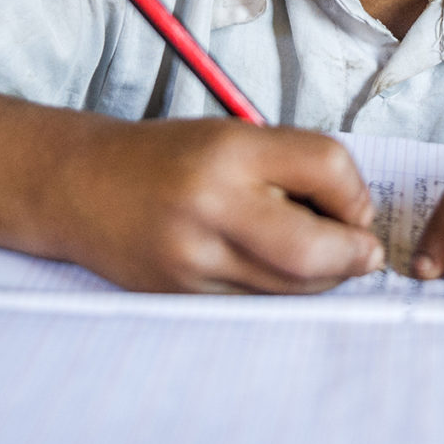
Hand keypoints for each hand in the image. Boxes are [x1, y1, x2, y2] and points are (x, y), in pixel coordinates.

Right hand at [43, 118, 380, 292]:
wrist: (79, 187)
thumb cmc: (168, 159)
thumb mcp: (232, 138)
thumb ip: (297, 167)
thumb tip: (361, 221)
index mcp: (228, 151)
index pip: (327, 167)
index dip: (357, 192)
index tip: (354, 204)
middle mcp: (208, 206)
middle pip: (315, 249)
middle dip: (354, 255)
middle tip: (364, 251)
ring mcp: (192, 260)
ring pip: (291, 288)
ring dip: (324, 278)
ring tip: (318, 255)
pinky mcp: (182, 297)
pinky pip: (258, 305)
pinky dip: (283, 292)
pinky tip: (273, 270)